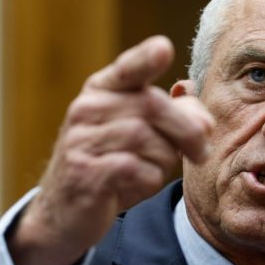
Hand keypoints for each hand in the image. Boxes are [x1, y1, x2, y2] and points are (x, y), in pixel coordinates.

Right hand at [7, 35, 213, 264]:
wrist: (63, 214)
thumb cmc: (110, 169)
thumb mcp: (138, 137)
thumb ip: (169, 116)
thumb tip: (199, 110)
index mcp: (100, 91)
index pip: (127, 68)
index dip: (146, 58)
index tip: (164, 49)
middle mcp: (86, 109)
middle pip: (153, 105)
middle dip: (188, 130)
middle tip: (201, 152)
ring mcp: (81, 140)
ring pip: (148, 140)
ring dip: (164, 161)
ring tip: (152, 172)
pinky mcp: (84, 173)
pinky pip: (136, 169)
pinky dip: (149, 180)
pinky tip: (137, 186)